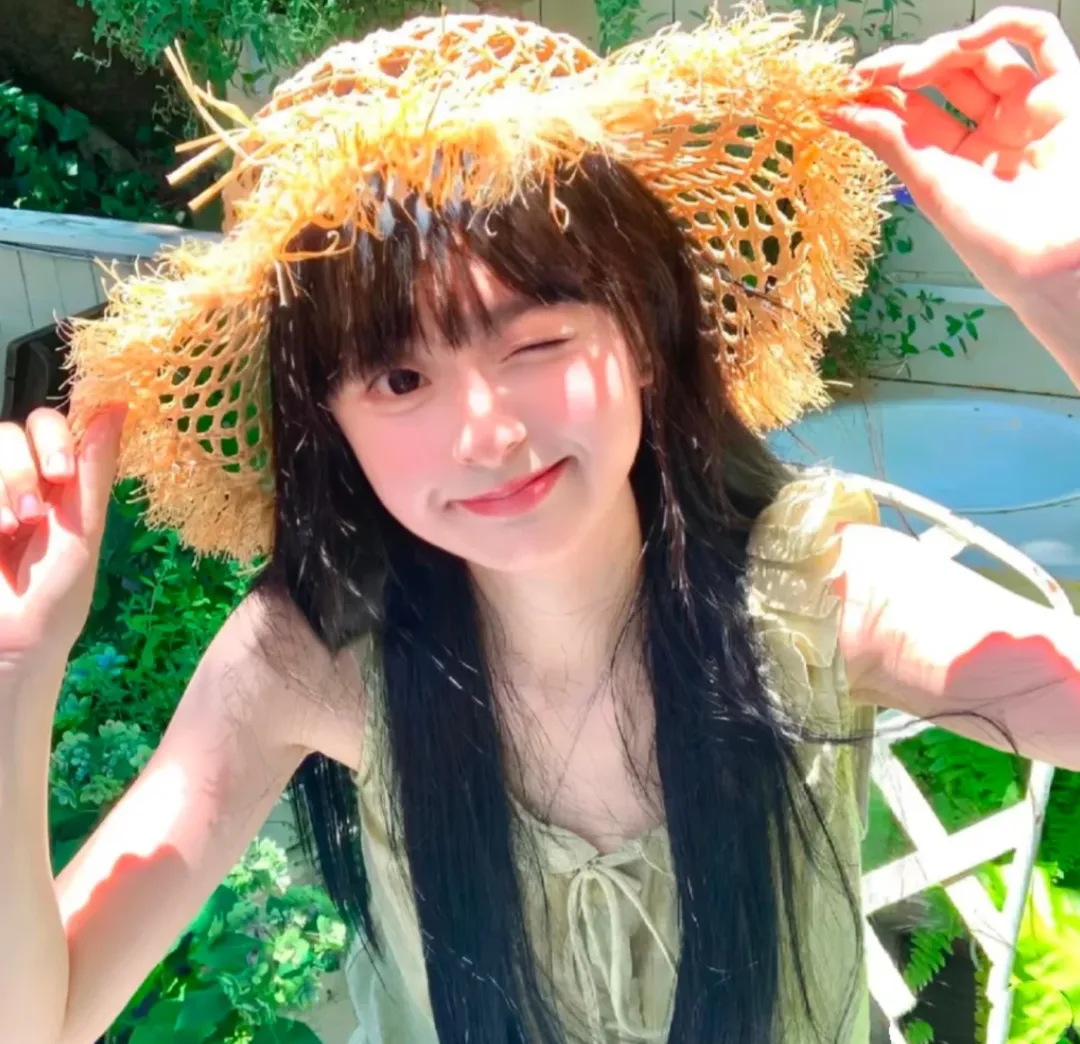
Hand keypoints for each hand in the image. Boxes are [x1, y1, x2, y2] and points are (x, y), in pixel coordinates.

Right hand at [0, 405, 126, 677]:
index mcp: (58, 480)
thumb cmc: (56, 596)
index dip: (55, 436)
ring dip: (2, 484)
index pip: (52, 424)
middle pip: (12, 430)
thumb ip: (94, 469)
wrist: (13, 645)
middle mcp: (18, 479)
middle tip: (35, 511)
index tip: (62, 474)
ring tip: (11, 529)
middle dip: (23, 467)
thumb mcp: (82, 532)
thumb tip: (117, 405)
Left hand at [828, 6, 1079, 307]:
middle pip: (946, 76)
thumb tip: (839, 113)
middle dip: (904, 68)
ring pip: (984, 54)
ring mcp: (1028, 108)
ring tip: (911, 72)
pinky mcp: (1066, 91)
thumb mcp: (927, 183)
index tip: (846, 87)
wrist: (1047, 256)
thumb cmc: (990, 237)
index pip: (917, 110)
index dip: (883, 93)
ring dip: (943, 51)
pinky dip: (1004, 25)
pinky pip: (1041, 38)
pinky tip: (967, 40)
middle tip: (869, 73)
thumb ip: (889, 140)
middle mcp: (993, 130)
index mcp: (958, 158)